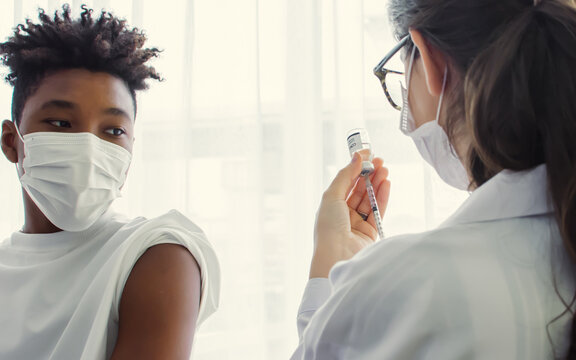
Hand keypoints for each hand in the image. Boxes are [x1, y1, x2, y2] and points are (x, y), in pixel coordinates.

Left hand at [309, 152, 389, 278]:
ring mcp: (357, 224)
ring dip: (377, 183)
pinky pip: (377, 210)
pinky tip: (386, 183)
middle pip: (359, 190)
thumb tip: (356, 157)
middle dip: (369, 174)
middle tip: (379, 161)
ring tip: (385, 169)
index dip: (355, 168)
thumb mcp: (332, 196)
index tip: (366, 155)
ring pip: (369, 199)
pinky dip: (382, 196)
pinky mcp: (370, 232)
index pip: (345, 183)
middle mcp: (343, 215)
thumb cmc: (329, 227)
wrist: (337, 257)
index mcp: (330, 206)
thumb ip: (346, 176)